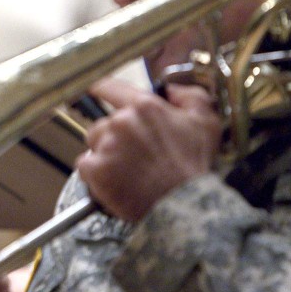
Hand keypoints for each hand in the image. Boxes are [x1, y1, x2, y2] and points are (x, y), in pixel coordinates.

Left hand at [76, 79, 221, 221]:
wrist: (183, 205)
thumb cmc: (193, 166)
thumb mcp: (205, 122)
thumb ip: (189, 96)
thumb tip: (169, 89)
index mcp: (144, 106)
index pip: (108, 86)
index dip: (101, 90)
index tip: (96, 92)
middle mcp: (121, 122)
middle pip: (103, 122)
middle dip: (114, 135)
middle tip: (134, 153)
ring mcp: (106, 146)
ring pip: (93, 143)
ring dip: (104, 153)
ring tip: (127, 169)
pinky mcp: (95, 169)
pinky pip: (85, 165)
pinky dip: (95, 173)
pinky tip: (115, 180)